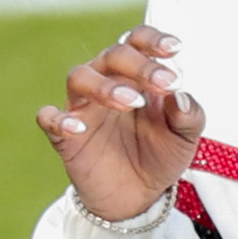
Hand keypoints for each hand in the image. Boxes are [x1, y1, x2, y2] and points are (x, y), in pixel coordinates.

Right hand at [37, 26, 203, 220]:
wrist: (138, 198)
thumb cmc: (161, 156)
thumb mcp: (184, 138)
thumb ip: (188, 115)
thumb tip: (180, 96)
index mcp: (137, 75)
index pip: (138, 42)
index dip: (153, 40)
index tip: (175, 49)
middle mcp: (107, 82)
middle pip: (112, 55)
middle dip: (139, 65)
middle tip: (163, 84)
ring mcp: (84, 107)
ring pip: (79, 77)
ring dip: (104, 86)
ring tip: (132, 103)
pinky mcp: (64, 136)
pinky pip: (49, 118)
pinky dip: (59, 119)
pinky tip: (79, 128)